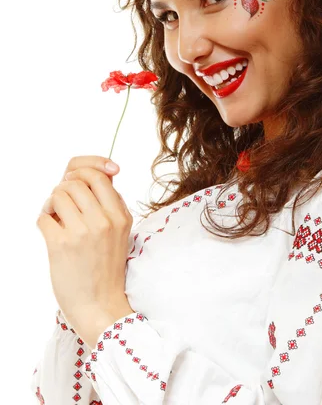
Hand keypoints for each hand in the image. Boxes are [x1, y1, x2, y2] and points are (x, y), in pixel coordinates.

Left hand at [36, 162, 133, 338]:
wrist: (100, 306)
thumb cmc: (106, 268)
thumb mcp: (120, 232)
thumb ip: (111, 205)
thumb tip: (97, 174)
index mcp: (120, 216)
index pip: (99, 176)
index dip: (83, 173)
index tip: (76, 182)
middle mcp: (104, 221)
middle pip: (76, 181)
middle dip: (64, 188)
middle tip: (63, 202)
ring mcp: (83, 232)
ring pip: (59, 194)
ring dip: (52, 202)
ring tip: (56, 216)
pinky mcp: (61, 245)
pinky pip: (44, 216)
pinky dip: (44, 219)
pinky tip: (50, 230)